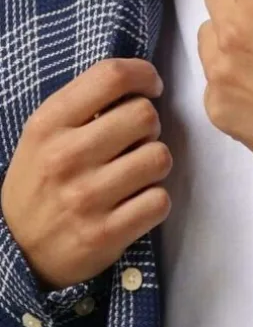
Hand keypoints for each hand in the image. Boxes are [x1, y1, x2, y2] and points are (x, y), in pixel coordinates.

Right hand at [0, 59, 170, 290]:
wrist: (19, 251)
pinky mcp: (106, 233)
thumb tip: (137, 83)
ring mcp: (86, 197)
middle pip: (144, 115)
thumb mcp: (44, 136)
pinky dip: (155, 201)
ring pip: (159, 157)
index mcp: (48, 124)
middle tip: (137, 141)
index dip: (144, 75)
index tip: (151, 88)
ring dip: (155, 165)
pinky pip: (160, 201)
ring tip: (135, 174)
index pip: (110, 76)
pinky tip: (135, 203)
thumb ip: (84, 106)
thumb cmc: (42, 182)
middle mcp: (65, 157)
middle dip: (150, 126)